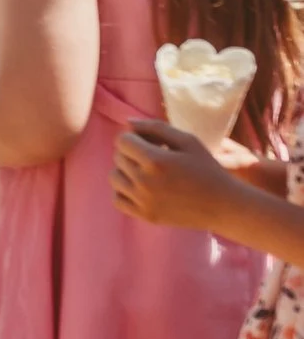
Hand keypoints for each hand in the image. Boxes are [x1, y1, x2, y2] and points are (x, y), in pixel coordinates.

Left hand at [113, 119, 243, 230]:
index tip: (153, 143)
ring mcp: (143, 201)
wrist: (224, 206)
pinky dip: (124, 192)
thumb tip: (127, 122)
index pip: (122, 140)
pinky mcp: (145, 215)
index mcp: (155, 160)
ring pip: (114, 177)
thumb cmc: (208, 169)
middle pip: (118, 157)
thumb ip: (155, 127)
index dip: (135, 138)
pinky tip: (143, 188)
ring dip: (126, 171)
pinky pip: (117, 199)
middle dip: (132, 152)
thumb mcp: (188, 141)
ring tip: (149, 172)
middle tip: (155, 157)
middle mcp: (144, 181)